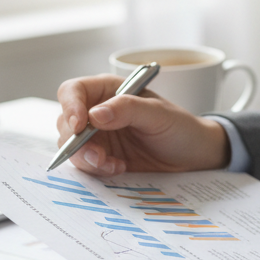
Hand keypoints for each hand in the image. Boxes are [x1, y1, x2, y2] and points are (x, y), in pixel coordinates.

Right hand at [55, 74, 229, 176]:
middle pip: (66, 122)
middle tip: (98, 155)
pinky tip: (118, 169)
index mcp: (109, 90)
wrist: (194, 156)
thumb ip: (128, 109)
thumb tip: (95, 114)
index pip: (73, 91)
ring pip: (71, 146)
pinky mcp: (102, 157)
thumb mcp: (159, 114)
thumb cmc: (180, 127)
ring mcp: (98, 136)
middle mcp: (98, 111)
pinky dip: (96, 170)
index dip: (70, 106)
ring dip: (86, 158)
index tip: (79, 126)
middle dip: (76, 141)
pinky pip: (85, 164)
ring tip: (111, 165)